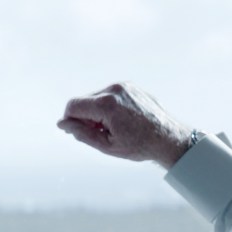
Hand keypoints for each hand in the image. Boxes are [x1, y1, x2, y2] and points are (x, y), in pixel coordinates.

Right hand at [57, 82, 192, 168]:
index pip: (73, 105)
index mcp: (107, 104)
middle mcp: (114, 90)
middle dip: (85, 117)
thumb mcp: (106, 145)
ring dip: (97, 112)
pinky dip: (108, 107)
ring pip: (96, 97)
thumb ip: (81, 133)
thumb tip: (63, 123)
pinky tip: (121, 121)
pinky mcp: (130, 86)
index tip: (75, 132)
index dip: (69, 120)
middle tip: (100, 134)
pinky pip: (109, 95)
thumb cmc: (140, 145)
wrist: (169, 138)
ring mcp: (124, 86)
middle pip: (84, 100)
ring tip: (113, 128)